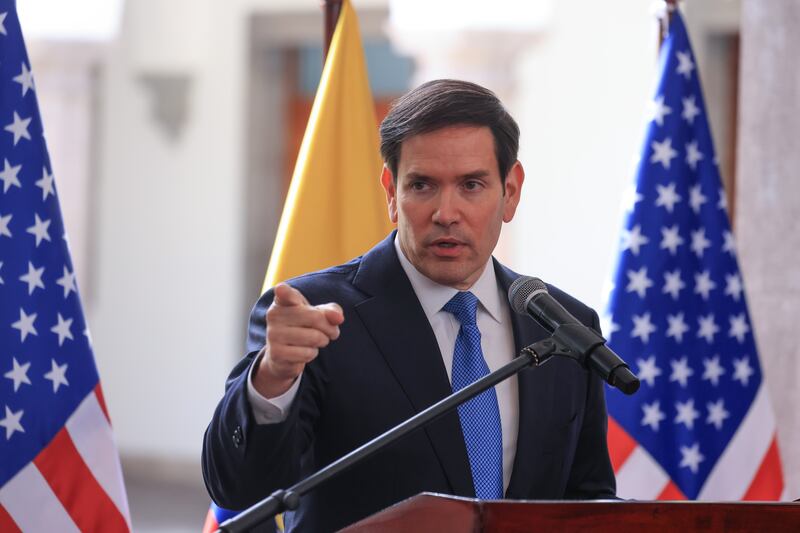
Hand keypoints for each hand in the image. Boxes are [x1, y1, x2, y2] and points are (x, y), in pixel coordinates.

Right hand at [252, 283, 343, 397]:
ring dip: (321, 342)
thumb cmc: (304, 327)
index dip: (284, 291)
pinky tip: (303, 351)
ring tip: (314, 341)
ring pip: (314, 338)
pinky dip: (312, 354)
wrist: (282, 353)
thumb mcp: (319, 314)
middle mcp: (275, 315)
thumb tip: (339, 317)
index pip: (284, 293)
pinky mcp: (276, 353)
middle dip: (330, 328)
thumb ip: (331, 311)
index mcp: (283, 300)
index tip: (281, 288)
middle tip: (330, 332)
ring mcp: (273, 334)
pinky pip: (307, 353)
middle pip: (315, 318)